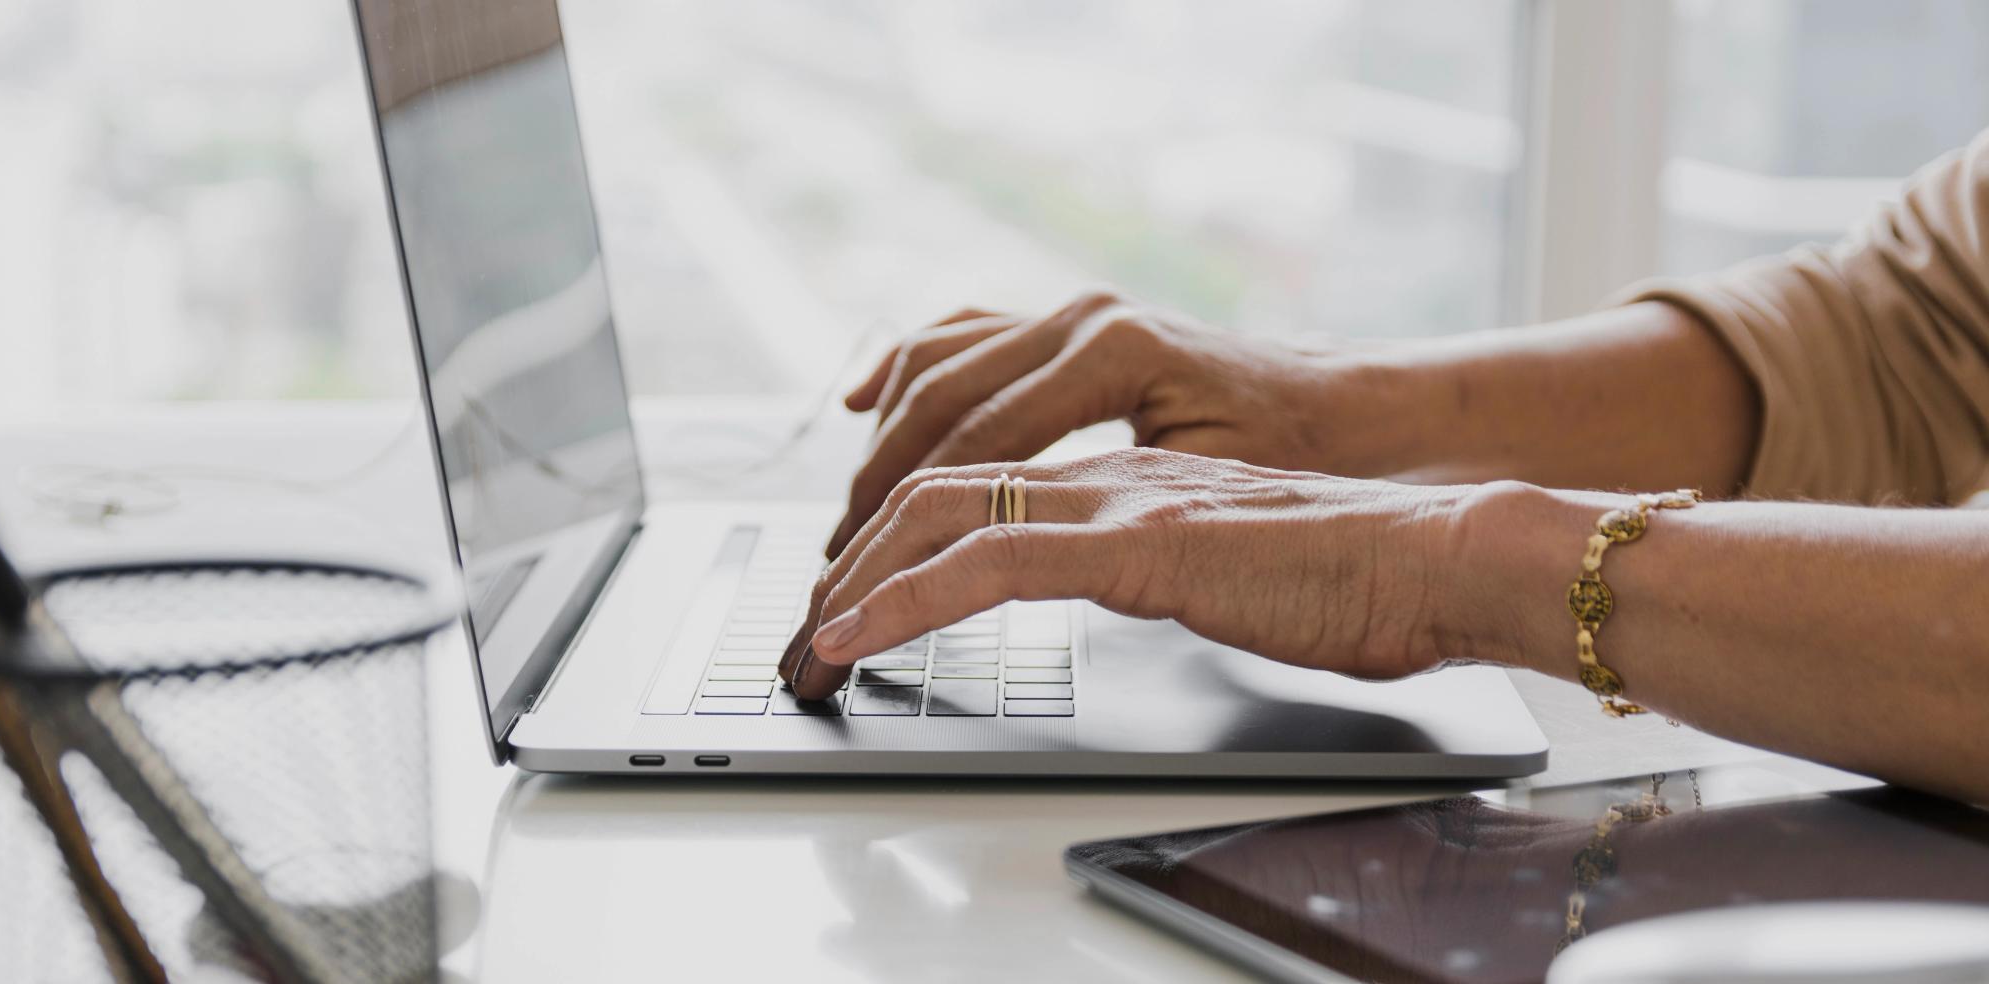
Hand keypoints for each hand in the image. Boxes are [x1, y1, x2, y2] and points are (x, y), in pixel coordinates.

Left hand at [779, 448, 1464, 699]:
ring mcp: (1116, 499)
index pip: (971, 481)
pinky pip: (988, 565)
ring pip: (938, 509)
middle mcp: (1102, 471)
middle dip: (847, 552)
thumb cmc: (1354, 572)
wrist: (1441, 555)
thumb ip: (1155, 561)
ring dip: (852, 578)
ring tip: (807, 639)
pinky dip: (903, 601)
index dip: (892, 531)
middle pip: (930, 480)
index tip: (848, 593)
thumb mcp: (1220, 564)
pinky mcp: (1136, 543)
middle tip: (801, 623)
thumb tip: (1119, 584)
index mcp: (1119, 475)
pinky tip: (856, 636)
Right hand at [825, 289, 1349, 556]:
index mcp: (1115, 354)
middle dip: (874, 492)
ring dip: (881, 442)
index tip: (864, 588)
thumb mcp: (1210, 492)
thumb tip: (1010, 553)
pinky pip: (961, 339)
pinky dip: (904, 373)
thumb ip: (1112, 510)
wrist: (1350, 411)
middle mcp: (1082, 319)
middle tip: (833, 568)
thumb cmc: (1298, 461)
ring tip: (845, 518)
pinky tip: (861, 405)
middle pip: (938, 404)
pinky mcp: (1067, 326)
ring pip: (937, 365)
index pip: (979, 446)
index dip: (910, 523)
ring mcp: (1070, 313)